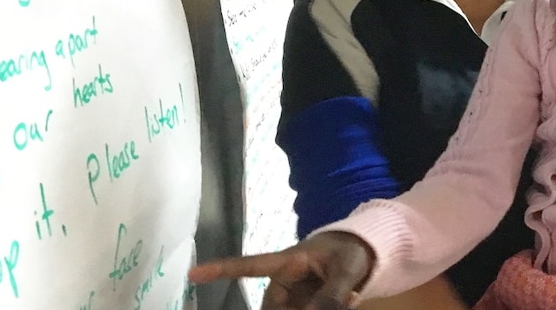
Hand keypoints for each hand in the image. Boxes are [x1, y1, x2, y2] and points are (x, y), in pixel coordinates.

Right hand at [188, 231, 374, 309]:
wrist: (362, 254)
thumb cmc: (351, 252)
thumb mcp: (347, 269)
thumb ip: (332, 294)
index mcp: (287, 262)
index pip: (249, 265)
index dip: (221, 269)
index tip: (193, 274)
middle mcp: (282, 282)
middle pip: (271, 308)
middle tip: (313, 305)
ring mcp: (290, 298)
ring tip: (339, 297)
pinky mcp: (299, 307)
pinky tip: (341, 300)